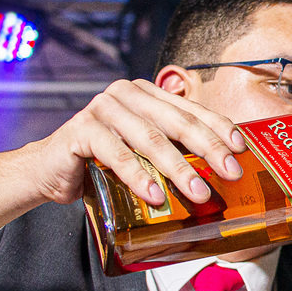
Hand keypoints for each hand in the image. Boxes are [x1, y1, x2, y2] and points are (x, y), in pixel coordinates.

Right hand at [0, 79, 247, 227]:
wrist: (50, 172)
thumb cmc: (103, 164)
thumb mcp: (143, 154)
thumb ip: (172, 151)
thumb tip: (220, 173)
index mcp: (147, 94)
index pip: (191, 110)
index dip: (219, 128)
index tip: (241, 150)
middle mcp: (126, 94)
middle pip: (176, 122)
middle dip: (208, 148)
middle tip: (231, 173)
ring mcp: (102, 108)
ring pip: (149, 139)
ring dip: (178, 168)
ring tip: (199, 193)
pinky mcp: (81, 129)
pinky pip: (116, 154)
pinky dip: (138, 177)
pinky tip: (156, 196)